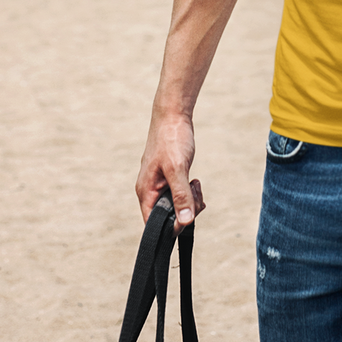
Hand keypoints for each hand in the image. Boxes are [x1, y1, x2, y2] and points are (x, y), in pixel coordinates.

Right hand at [135, 110, 205, 232]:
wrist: (173, 116)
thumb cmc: (171, 139)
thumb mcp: (177, 168)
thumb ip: (180, 195)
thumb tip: (185, 221)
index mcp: (146, 191)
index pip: (153, 224)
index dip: (172, 226)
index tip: (189, 215)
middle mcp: (150, 190)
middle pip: (168, 217)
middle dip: (186, 210)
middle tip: (195, 192)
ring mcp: (159, 184)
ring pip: (176, 205)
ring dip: (190, 200)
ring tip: (194, 184)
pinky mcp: (168, 178)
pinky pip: (179, 195)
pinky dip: (189, 192)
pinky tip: (194, 181)